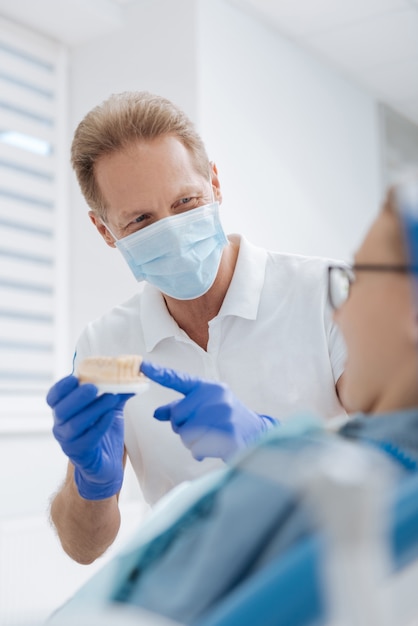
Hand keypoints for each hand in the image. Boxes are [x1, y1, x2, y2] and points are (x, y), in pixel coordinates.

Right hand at [46, 375, 132, 499]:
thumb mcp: (108, 409)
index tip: (75, 377)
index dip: (62, 386)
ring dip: (93, 409)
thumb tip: (131, 375)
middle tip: (94, 387)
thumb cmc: (103, 434)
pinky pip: (88, 438)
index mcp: (64, 412)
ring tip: (110, 398)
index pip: (54, 397)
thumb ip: (115, 392)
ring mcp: (68, 442)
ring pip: (75, 424)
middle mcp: (61, 426)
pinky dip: (99, 425)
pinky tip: (110, 415)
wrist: (106, 466)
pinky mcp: (80, 454)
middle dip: (77, 397)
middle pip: (61, 409)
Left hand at [140, 361, 276, 461]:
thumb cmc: (225, 418)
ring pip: (185, 434)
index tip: (141, 364)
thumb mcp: (205, 407)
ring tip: (208, 437)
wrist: (257, 433)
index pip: (178, 380)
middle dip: (181, 427)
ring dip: (191, 442)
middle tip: (198, 428)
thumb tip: (156, 414)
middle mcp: (215, 397)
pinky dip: (201, 452)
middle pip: (177, 416)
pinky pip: (198, 448)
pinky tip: (214, 446)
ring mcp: (224, 415)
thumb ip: (180, 409)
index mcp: (207, 388)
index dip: (158, 373)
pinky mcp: (229, 434)